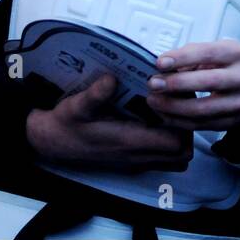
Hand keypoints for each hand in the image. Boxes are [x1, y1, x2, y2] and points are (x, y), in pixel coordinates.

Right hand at [25, 72, 192, 170]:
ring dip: (179, 137)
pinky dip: (167, 144)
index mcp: (128, 142)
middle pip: (182, 153)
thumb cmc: (66, 124)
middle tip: (178, 104)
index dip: (183, 122)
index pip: (175, 143)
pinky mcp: (131, 161)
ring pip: (174, 158)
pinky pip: (162, 159)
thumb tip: (111, 79)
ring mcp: (135, 161)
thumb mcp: (77, 105)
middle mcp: (136, 156)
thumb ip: (96, 94)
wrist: (51, 141)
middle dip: (187, 129)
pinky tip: (155, 121)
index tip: (176, 101)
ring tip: (170, 112)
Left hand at [146, 40, 239, 130]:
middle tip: (154, 84)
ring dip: (173, 106)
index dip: (182, 58)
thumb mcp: (213, 52)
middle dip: (176, 84)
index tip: (160, 63)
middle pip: (207, 82)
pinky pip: (201, 124)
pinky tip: (164, 113)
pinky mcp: (232, 121)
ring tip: (154, 101)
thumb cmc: (226, 66)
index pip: (208, 53)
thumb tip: (163, 66)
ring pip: (202, 109)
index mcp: (236, 53)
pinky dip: (179, 120)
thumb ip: (190, 56)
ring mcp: (239, 102)